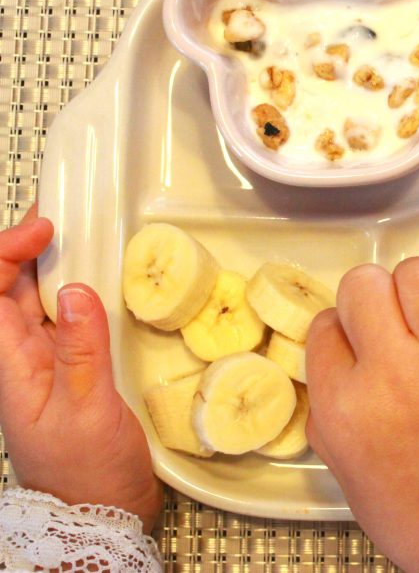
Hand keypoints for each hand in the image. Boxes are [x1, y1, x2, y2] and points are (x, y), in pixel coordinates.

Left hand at [0, 206, 161, 532]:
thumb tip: (79, 290)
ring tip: (71, 236)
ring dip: (45, 266)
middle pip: (5, 289)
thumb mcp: (87, 411)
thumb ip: (82, 350)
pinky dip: (71, 292)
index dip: (6, 252)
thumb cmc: (86, 471)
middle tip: (55, 216)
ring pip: (31, 301)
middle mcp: (19, 358)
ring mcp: (42, 364)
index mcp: (9, 365)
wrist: (99, 512)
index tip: (46, 231)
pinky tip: (92, 282)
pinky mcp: (68, 370)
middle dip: (21, 247)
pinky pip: (61, 319)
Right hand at [306, 232, 418, 572]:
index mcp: (343, 407)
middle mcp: (391, 376)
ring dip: (413, 278)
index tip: (356, 338)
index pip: (325, 325)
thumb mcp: (338, 456)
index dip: (340, 326)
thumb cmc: (406, 502)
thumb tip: (339, 333)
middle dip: (368, 295)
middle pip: (364, 286)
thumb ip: (328, 392)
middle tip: (386, 318)